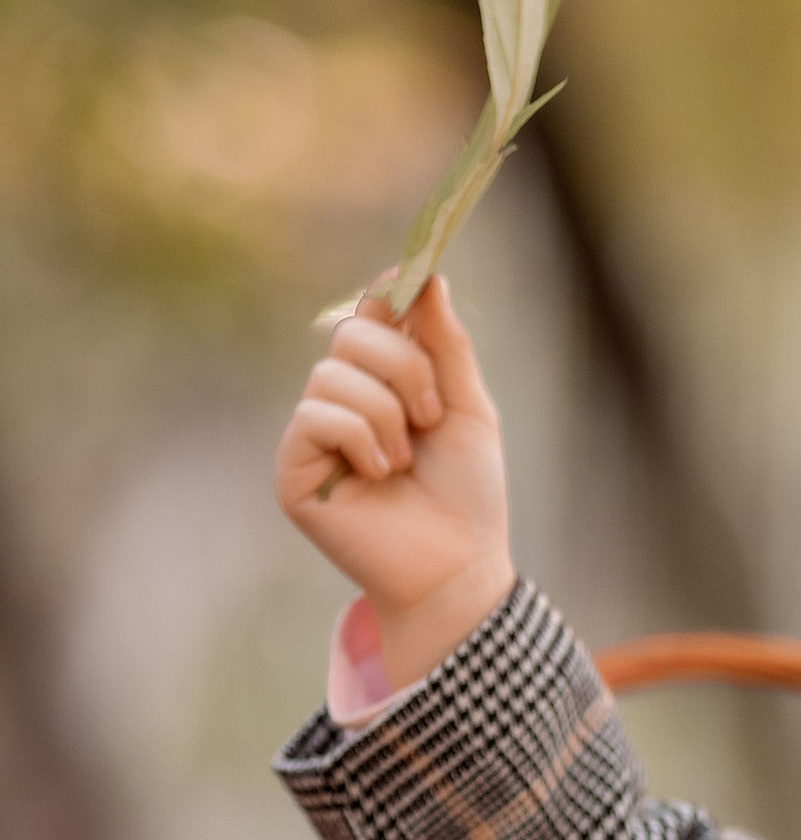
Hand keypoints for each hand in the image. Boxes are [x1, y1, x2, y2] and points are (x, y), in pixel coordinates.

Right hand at [275, 273, 514, 687]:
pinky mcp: (294, 467)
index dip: (390, 293)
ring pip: (334, 374)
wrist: (458, 564)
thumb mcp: (467, 409)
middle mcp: (344, 398)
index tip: (413, 278)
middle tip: (432, 416)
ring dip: (388, 413)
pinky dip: (361, 438)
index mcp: (387, 380)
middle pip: (353, 333)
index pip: (374, 313)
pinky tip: (379, 475)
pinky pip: (316, 416)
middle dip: (405, 366)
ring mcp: (315, 432)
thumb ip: (446, 346)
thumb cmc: (467, 493)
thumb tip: (430, 275)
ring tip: (406, 459)